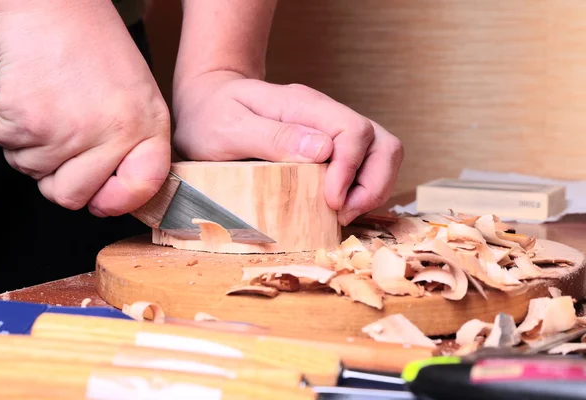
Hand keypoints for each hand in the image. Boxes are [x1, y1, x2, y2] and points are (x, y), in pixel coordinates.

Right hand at [0, 0, 170, 216]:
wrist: (55, 2)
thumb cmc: (93, 46)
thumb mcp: (135, 95)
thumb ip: (130, 143)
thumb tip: (107, 197)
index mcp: (148, 126)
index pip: (143, 186)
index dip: (115, 201)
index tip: (99, 200)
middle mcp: (116, 133)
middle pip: (72, 196)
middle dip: (55, 176)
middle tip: (57, 143)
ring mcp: (72, 130)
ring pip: (32, 171)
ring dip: (29, 144)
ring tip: (44, 104)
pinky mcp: (30, 120)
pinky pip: (4, 144)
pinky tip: (15, 96)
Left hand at [172, 71, 403, 225]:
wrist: (206, 101)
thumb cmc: (210, 115)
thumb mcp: (229, 127)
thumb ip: (274, 136)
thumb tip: (324, 150)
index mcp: (304, 105)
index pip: (353, 131)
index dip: (351, 170)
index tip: (330, 201)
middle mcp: (326, 115)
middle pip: (381, 143)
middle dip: (373, 185)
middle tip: (342, 213)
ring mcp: (331, 130)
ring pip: (382, 153)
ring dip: (374, 189)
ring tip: (343, 213)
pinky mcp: (331, 146)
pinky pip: (366, 165)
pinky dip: (364, 189)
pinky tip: (339, 205)